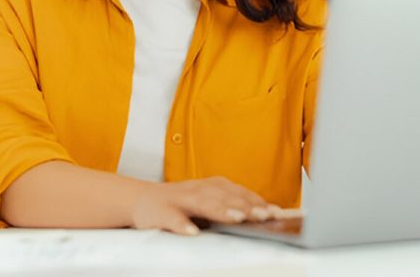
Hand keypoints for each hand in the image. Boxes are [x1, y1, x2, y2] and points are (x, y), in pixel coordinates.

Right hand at [129, 176, 279, 235]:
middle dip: (246, 206)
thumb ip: (233, 207)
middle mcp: (199, 189)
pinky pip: (172, 218)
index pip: (240, 193)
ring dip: (221, 210)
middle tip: (265, 216)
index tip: (278, 213)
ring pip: (203, 203)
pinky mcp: (161, 211)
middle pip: (226, 196)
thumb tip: (266, 217)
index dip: (258, 202)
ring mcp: (180, 199)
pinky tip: (192, 233)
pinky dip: (182, 225)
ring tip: (237, 219)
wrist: (141, 200)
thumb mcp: (209, 203)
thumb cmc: (182, 204)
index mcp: (213, 186)